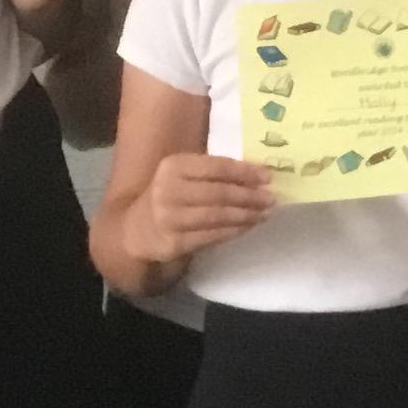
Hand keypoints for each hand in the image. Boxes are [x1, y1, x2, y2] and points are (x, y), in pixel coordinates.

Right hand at [135, 151, 273, 264]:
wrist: (136, 231)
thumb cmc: (169, 196)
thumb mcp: (183, 176)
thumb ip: (212, 172)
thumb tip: (257, 174)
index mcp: (174, 166)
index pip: (216, 166)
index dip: (244, 171)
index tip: (267, 176)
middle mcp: (169, 189)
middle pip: (219, 192)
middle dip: (249, 196)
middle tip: (271, 198)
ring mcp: (170, 217)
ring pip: (218, 215)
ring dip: (246, 214)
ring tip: (264, 213)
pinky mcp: (174, 242)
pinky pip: (212, 235)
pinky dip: (234, 230)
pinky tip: (248, 226)